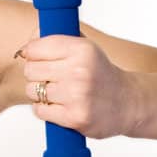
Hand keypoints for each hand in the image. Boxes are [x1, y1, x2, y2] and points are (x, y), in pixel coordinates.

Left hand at [14, 32, 138, 138]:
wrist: (128, 103)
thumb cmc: (102, 74)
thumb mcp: (86, 48)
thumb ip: (58, 39)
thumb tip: (27, 44)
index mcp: (82, 49)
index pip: (35, 48)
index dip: (32, 54)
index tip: (38, 58)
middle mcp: (79, 70)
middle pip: (30, 70)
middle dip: (36, 74)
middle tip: (50, 78)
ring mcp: (76, 95)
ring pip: (32, 91)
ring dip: (40, 93)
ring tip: (58, 93)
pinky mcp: (74, 117)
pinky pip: (39, 110)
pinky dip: (45, 109)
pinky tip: (60, 105)